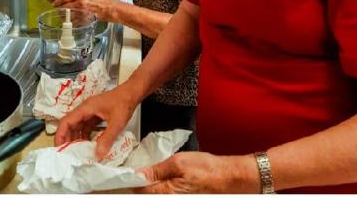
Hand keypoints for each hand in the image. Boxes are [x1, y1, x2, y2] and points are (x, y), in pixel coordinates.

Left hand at [52, 0, 115, 21]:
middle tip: (57, 10)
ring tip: (62, 16)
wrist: (110, 9)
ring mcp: (81, 13)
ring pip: (67, 16)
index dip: (57, 1)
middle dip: (59, 9)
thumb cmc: (103, 1)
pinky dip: (70, 22)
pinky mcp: (84, 20)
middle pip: (63, 7)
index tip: (55, 3)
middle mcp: (80, 3)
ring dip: (63, 16)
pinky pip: (73, 22)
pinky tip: (70, 21)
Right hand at [54, 85, 138, 159]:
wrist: (133, 92)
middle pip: (70, 125)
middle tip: (68, 154)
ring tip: (77, 152)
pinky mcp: (97, 114)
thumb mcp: (117, 122)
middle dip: (68, 139)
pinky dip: (86, 135)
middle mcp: (85, 109)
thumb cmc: (124, 102)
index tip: (58, 148)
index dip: (60, 135)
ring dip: (77, 138)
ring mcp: (91, 112)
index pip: (66, 122)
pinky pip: (87, 126)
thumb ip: (107, 138)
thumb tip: (97, 154)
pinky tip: (89, 145)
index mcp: (85, 108)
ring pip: (79, 126)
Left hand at [135, 152, 258, 193]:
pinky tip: (165, 178)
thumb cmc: (209, 170)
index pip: (138, 189)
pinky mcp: (181, 196)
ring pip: (155, 193)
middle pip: (145, 193)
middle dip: (141, 182)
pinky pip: (165, 193)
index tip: (127, 172)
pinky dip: (161, 186)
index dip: (131, 179)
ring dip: (152, 184)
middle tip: (141, 171)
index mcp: (165, 193)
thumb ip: (157, 169)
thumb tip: (138, 174)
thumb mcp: (180, 162)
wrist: (229, 177)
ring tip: (155, 173)